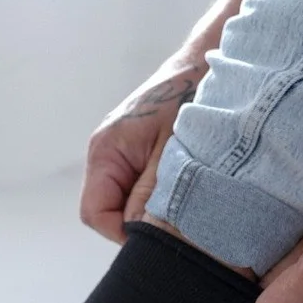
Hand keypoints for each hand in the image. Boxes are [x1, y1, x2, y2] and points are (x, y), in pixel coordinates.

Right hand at [79, 55, 205, 243]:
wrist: (207, 67)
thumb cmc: (190, 100)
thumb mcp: (172, 156)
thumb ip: (151, 197)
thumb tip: (138, 235)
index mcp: (106, 152)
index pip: (95, 214)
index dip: (125, 231)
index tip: (158, 233)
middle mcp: (106, 155)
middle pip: (110, 212)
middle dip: (142, 221)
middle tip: (177, 217)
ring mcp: (122, 156)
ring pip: (127, 203)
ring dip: (154, 208)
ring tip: (184, 194)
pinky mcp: (140, 156)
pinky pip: (141, 190)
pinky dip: (161, 196)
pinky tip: (183, 184)